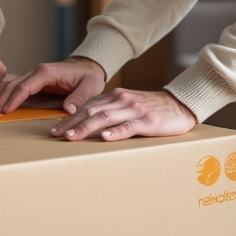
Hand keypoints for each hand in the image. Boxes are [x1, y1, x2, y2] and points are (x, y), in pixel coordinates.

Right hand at [0, 56, 105, 115]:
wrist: (88, 66)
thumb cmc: (88, 76)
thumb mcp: (89, 87)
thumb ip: (78, 98)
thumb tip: (68, 110)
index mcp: (47, 73)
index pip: (25, 86)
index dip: (14, 99)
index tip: (5, 111)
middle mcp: (37, 71)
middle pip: (13, 84)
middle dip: (1, 98)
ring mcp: (34, 75)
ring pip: (11, 84)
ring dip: (0, 96)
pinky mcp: (35, 81)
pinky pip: (17, 87)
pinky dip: (6, 95)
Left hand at [50, 88, 196, 141]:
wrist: (180, 106)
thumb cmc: (151, 109)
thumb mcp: (128, 106)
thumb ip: (111, 111)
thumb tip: (88, 125)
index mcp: (115, 97)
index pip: (87, 107)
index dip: (70, 119)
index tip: (55, 130)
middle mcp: (122, 100)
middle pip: (91, 111)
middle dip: (72, 124)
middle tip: (57, 136)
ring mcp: (134, 110)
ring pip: (106, 118)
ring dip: (86, 128)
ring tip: (72, 137)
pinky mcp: (148, 120)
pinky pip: (129, 126)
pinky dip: (116, 132)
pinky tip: (104, 138)